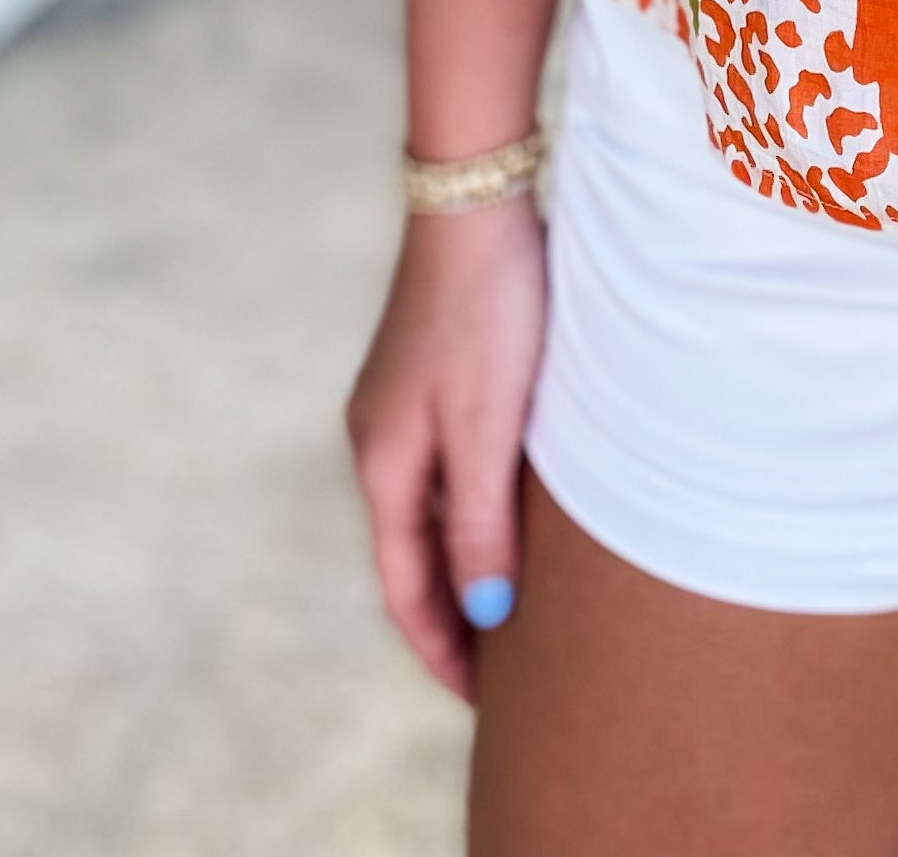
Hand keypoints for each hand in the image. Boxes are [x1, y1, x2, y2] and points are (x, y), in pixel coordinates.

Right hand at [346, 198, 548, 696]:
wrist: (476, 196)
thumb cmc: (486, 309)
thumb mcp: (486, 427)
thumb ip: (481, 526)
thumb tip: (481, 618)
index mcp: (382, 463)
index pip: (404, 586)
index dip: (441, 647)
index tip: (480, 700)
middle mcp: (380, 440)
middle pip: (414, 553)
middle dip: (452, 615)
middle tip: (503, 672)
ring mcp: (403, 405)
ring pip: (433, 510)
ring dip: (466, 562)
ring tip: (517, 608)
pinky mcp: (433, 373)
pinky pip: (449, 468)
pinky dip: (474, 510)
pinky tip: (515, 517)